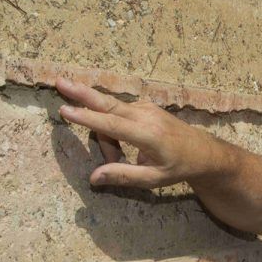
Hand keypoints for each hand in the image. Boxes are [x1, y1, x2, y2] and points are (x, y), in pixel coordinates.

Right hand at [56, 78, 202, 187]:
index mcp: (148, 135)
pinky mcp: (144, 107)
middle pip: (107, 103)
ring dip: (105, 137)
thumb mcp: (154, 179)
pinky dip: (113, 131)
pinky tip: (122, 150)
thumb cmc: (178, 167)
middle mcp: (146, 116)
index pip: (111, 125)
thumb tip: (93, 178)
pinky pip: (118, 115)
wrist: (202, 151)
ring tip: (116, 159)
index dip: (87, 118)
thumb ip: (124, 177)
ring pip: (110, 115)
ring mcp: (145, 108)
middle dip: (82, 93)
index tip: (66, 109)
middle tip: (59, 82)